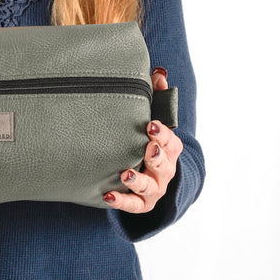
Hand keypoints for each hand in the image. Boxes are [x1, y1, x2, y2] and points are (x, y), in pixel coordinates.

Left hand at [103, 67, 183, 213]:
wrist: (152, 174)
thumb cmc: (149, 139)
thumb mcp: (154, 118)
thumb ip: (157, 95)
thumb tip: (159, 73)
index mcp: (170, 148)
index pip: (171, 141)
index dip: (164, 133)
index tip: (152, 125)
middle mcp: (166, 169)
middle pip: (165, 164)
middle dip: (156, 156)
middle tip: (147, 147)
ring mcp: (154, 188)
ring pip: (150, 187)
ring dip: (138, 181)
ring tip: (124, 175)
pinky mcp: (141, 203)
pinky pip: (133, 205)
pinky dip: (121, 201)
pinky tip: (108, 196)